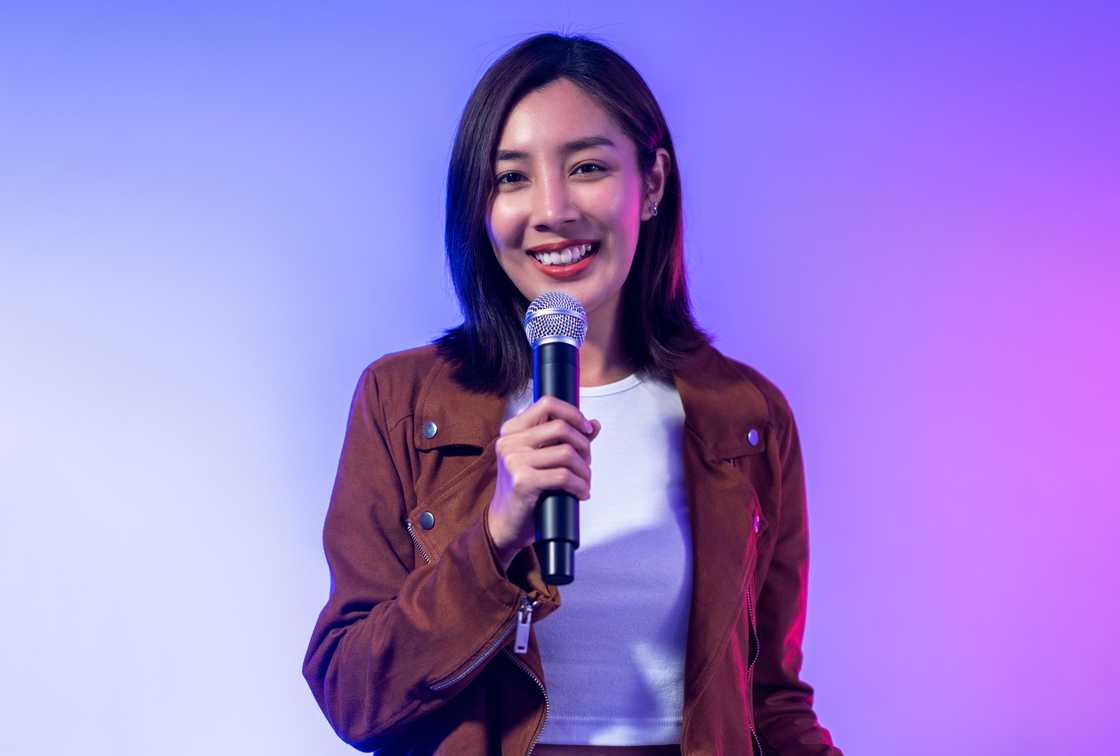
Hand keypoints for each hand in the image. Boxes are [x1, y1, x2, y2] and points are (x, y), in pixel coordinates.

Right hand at [487, 395, 600, 570]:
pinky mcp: (522, 482)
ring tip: (584, 482)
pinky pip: (564, 476)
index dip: (573, 413)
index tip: (587, 429)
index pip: (547, 403)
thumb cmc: (526, 489)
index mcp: (512, 430)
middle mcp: (509, 442)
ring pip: (566, 453)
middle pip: (561, 427)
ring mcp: (513, 461)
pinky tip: (581, 493)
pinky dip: (579, 485)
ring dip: (584, 470)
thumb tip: (595, 424)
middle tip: (586, 463)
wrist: (506, 523)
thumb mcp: (543, 458)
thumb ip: (565, 439)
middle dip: (583, 446)